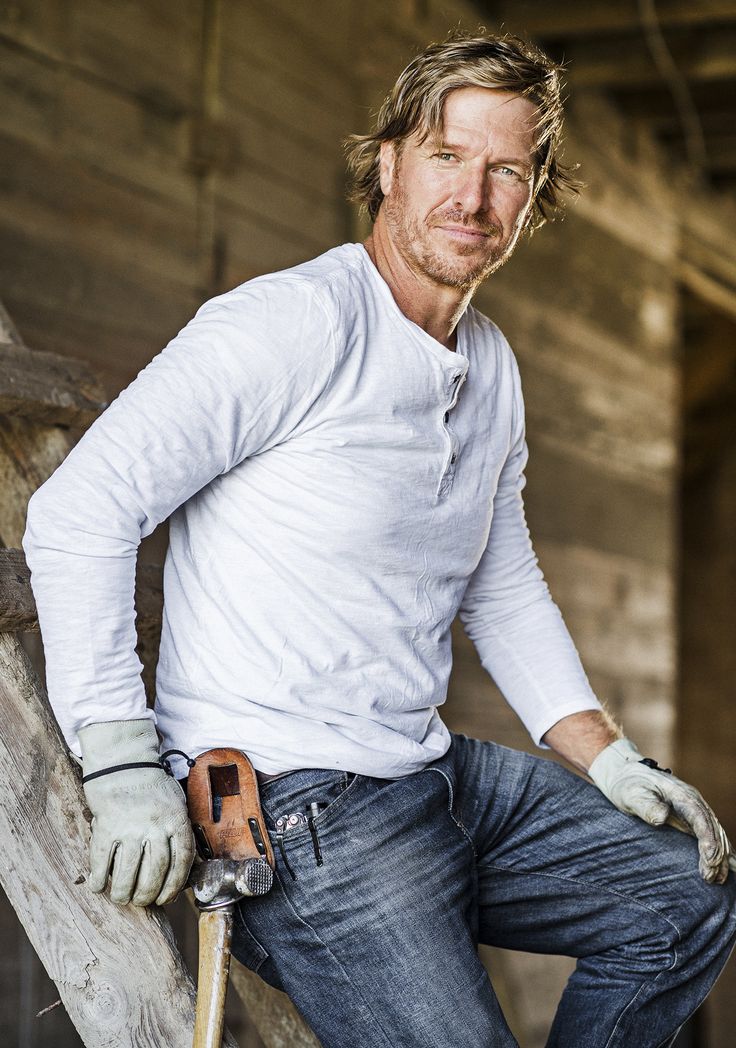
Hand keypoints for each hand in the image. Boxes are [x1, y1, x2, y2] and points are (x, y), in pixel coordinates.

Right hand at [79, 719, 194, 905]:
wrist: (124, 766)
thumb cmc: (153, 790)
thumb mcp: (176, 805)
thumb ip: (179, 833)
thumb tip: (182, 872)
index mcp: (176, 820)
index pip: (181, 860)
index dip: (174, 885)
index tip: (166, 897)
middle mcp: (154, 826)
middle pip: (155, 871)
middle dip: (148, 893)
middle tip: (141, 900)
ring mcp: (129, 827)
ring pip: (127, 872)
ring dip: (123, 891)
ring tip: (122, 897)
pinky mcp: (106, 827)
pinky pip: (101, 860)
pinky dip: (98, 877)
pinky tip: (98, 885)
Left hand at [588, 738, 733, 883]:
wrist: (627, 774)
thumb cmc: (629, 786)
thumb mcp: (632, 794)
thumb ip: (646, 805)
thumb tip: (662, 817)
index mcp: (681, 795)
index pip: (700, 818)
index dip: (708, 839)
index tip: (710, 860)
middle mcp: (693, 801)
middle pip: (712, 828)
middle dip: (716, 854)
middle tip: (711, 878)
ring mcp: (694, 809)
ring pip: (715, 833)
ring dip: (720, 856)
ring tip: (717, 880)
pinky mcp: (691, 818)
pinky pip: (711, 834)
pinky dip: (719, 851)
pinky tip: (722, 868)